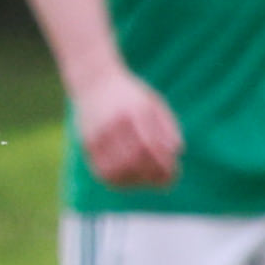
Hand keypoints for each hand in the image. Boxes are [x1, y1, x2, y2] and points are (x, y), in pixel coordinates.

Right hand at [68, 69, 184, 190]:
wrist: (93, 82)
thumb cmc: (130, 95)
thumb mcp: (154, 103)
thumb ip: (168, 126)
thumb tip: (177, 152)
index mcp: (136, 110)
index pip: (152, 145)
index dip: (164, 165)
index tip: (174, 174)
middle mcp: (115, 123)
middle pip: (135, 160)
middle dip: (153, 175)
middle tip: (165, 181)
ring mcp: (98, 135)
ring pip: (118, 170)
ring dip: (136, 181)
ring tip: (148, 181)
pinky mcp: (87, 144)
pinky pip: (103, 171)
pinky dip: (119, 181)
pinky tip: (130, 180)